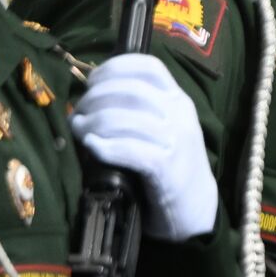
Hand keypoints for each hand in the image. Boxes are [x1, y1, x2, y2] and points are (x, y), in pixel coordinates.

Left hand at [70, 52, 217, 240]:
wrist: (197, 209)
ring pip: (128, 119)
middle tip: (78, 111)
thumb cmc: (171, 166)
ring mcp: (176, 141)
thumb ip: (139, 111)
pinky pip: (131, 151)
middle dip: (96, 97)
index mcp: (179, 100)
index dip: (116, 67)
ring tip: (79, 130)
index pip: (150, 67)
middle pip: (132, 90)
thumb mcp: (164, 128)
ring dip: (94, 122)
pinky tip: (92, 147)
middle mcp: (180, 115)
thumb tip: (91, 97)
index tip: (92, 81)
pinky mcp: (167, 169)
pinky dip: (106, 146)